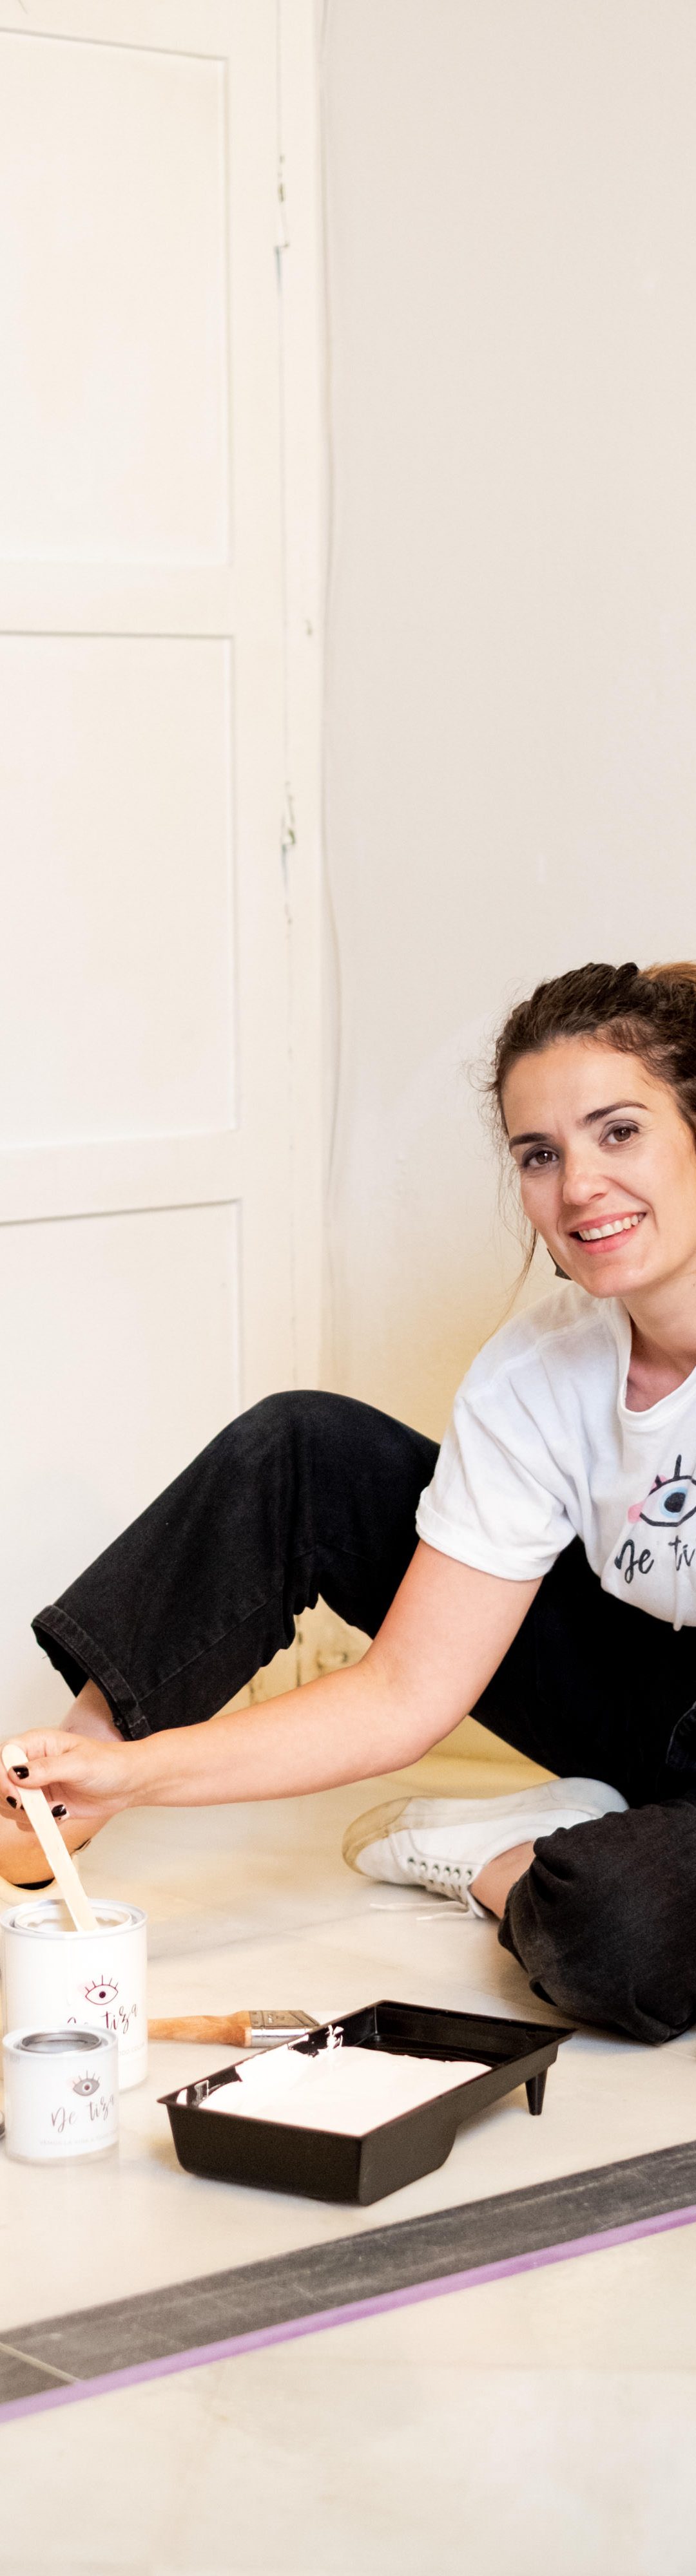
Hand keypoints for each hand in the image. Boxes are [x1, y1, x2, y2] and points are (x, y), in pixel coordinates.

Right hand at [1, 1729, 139, 1831]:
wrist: (126, 1784)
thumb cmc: (108, 1764)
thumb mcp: (79, 1763)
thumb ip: (47, 1768)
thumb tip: (17, 1773)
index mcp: (36, 1744)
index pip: (4, 1757)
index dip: (3, 1778)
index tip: (16, 1795)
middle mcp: (31, 1764)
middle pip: (2, 1784)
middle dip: (15, 1802)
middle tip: (39, 1809)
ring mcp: (35, 1786)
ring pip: (9, 1805)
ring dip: (29, 1815)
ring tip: (57, 1809)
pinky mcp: (42, 1805)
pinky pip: (26, 1820)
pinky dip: (40, 1824)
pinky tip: (61, 1813)